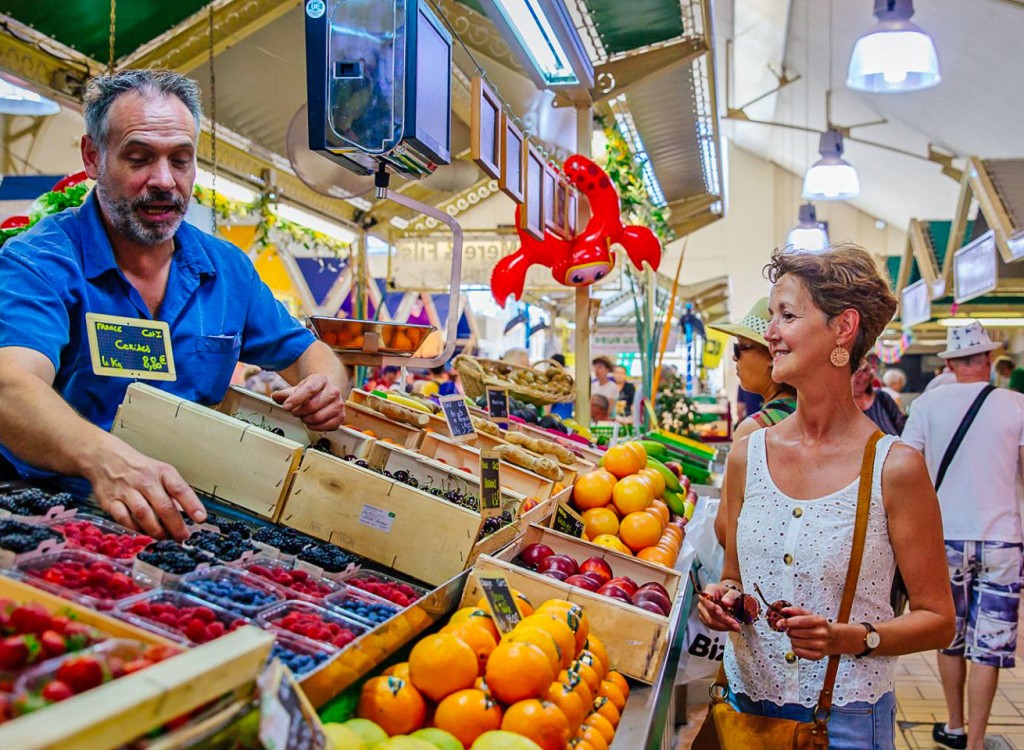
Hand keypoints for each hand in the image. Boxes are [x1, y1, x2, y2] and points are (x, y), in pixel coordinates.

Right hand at [85, 443, 205, 540]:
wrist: (105, 457)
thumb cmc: (139, 468)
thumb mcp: (161, 472)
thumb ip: (173, 492)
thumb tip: (189, 515)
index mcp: (162, 472)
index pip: (180, 489)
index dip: (192, 505)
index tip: (201, 519)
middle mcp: (145, 480)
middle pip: (163, 506)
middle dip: (176, 526)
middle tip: (183, 538)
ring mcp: (127, 491)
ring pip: (144, 514)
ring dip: (157, 530)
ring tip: (165, 538)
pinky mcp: (110, 501)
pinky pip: (124, 519)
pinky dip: (135, 529)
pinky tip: (143, 534)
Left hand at [272, 374, 344, 430]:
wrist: (327, 392)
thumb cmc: (312, 391)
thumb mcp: (298, 388)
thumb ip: (285, 394)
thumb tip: (276, 397)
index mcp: (321, 380)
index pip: (309, 390)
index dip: (296, 399)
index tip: (286, 406)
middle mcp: (333, 391)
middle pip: (312, 406)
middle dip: (299, 411)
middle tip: (294, 411)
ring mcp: (338, 404)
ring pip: (318, 417)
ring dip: (306, 419)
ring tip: (303, 416)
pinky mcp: (341, 417)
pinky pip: (326, 426)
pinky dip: (314, 427)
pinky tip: (311, 422)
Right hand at [698, 584, 741, 631]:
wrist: (728, 599)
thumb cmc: (729, 595)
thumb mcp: (734, 593)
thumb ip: (730, 596)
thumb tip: (726, 602)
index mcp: (710, 589)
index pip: (707, 598)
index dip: (712, 607)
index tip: (720, 612)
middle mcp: (703, 600)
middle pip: (710, 612)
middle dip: (723, 620)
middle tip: (735, 624)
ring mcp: (702, 610)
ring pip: (710, 621)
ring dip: (723, 626)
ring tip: (735, 627)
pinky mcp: (704, 618)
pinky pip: (711, 626)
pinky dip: (721, 628)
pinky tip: (729, 627)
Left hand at [780, 606, 833, 660]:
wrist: (833, 639)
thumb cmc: (817, 626)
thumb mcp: (809, 615)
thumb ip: (795, 611)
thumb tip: (783, 610)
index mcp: (819, 621)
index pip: (799, 621)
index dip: (787, 622)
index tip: (780, 623)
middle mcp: (822, 633)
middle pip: (795, 632)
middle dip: (789, 630)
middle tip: (793, 630)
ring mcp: (821, 646)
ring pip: (794, 643)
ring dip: (792, 639)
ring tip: (798, 637)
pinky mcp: (817, 656)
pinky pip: (797, 652)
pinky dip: (795, 648)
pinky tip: (800, 645)